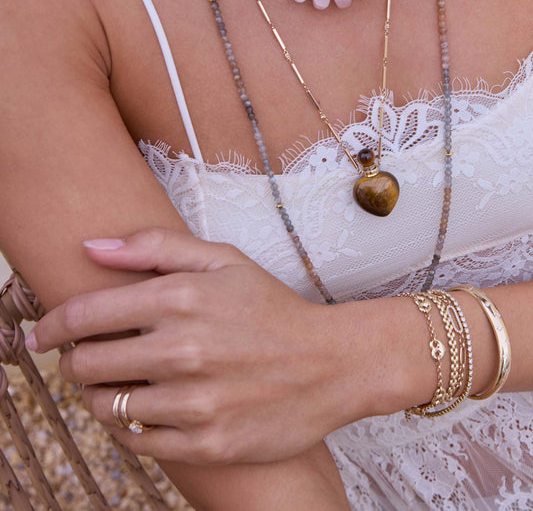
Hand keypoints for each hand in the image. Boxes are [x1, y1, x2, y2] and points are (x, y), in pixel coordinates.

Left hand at [26, 228, 366, 464]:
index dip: (53, 325)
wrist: (331, 364)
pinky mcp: (207, 443)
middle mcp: (183, 351)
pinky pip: (138, 442)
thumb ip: (154, 247)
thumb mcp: (222, 261)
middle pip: (85, 364)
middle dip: (76, 360)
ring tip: (119, 383)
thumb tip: (91, 247)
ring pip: (106, 406)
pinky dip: (131, 427)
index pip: (85, 315)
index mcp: (181, 298)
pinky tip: (147, 410)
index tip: (44, 334)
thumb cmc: (271, 308)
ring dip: (101, 395)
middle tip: (89, 357)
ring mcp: (194, 402)